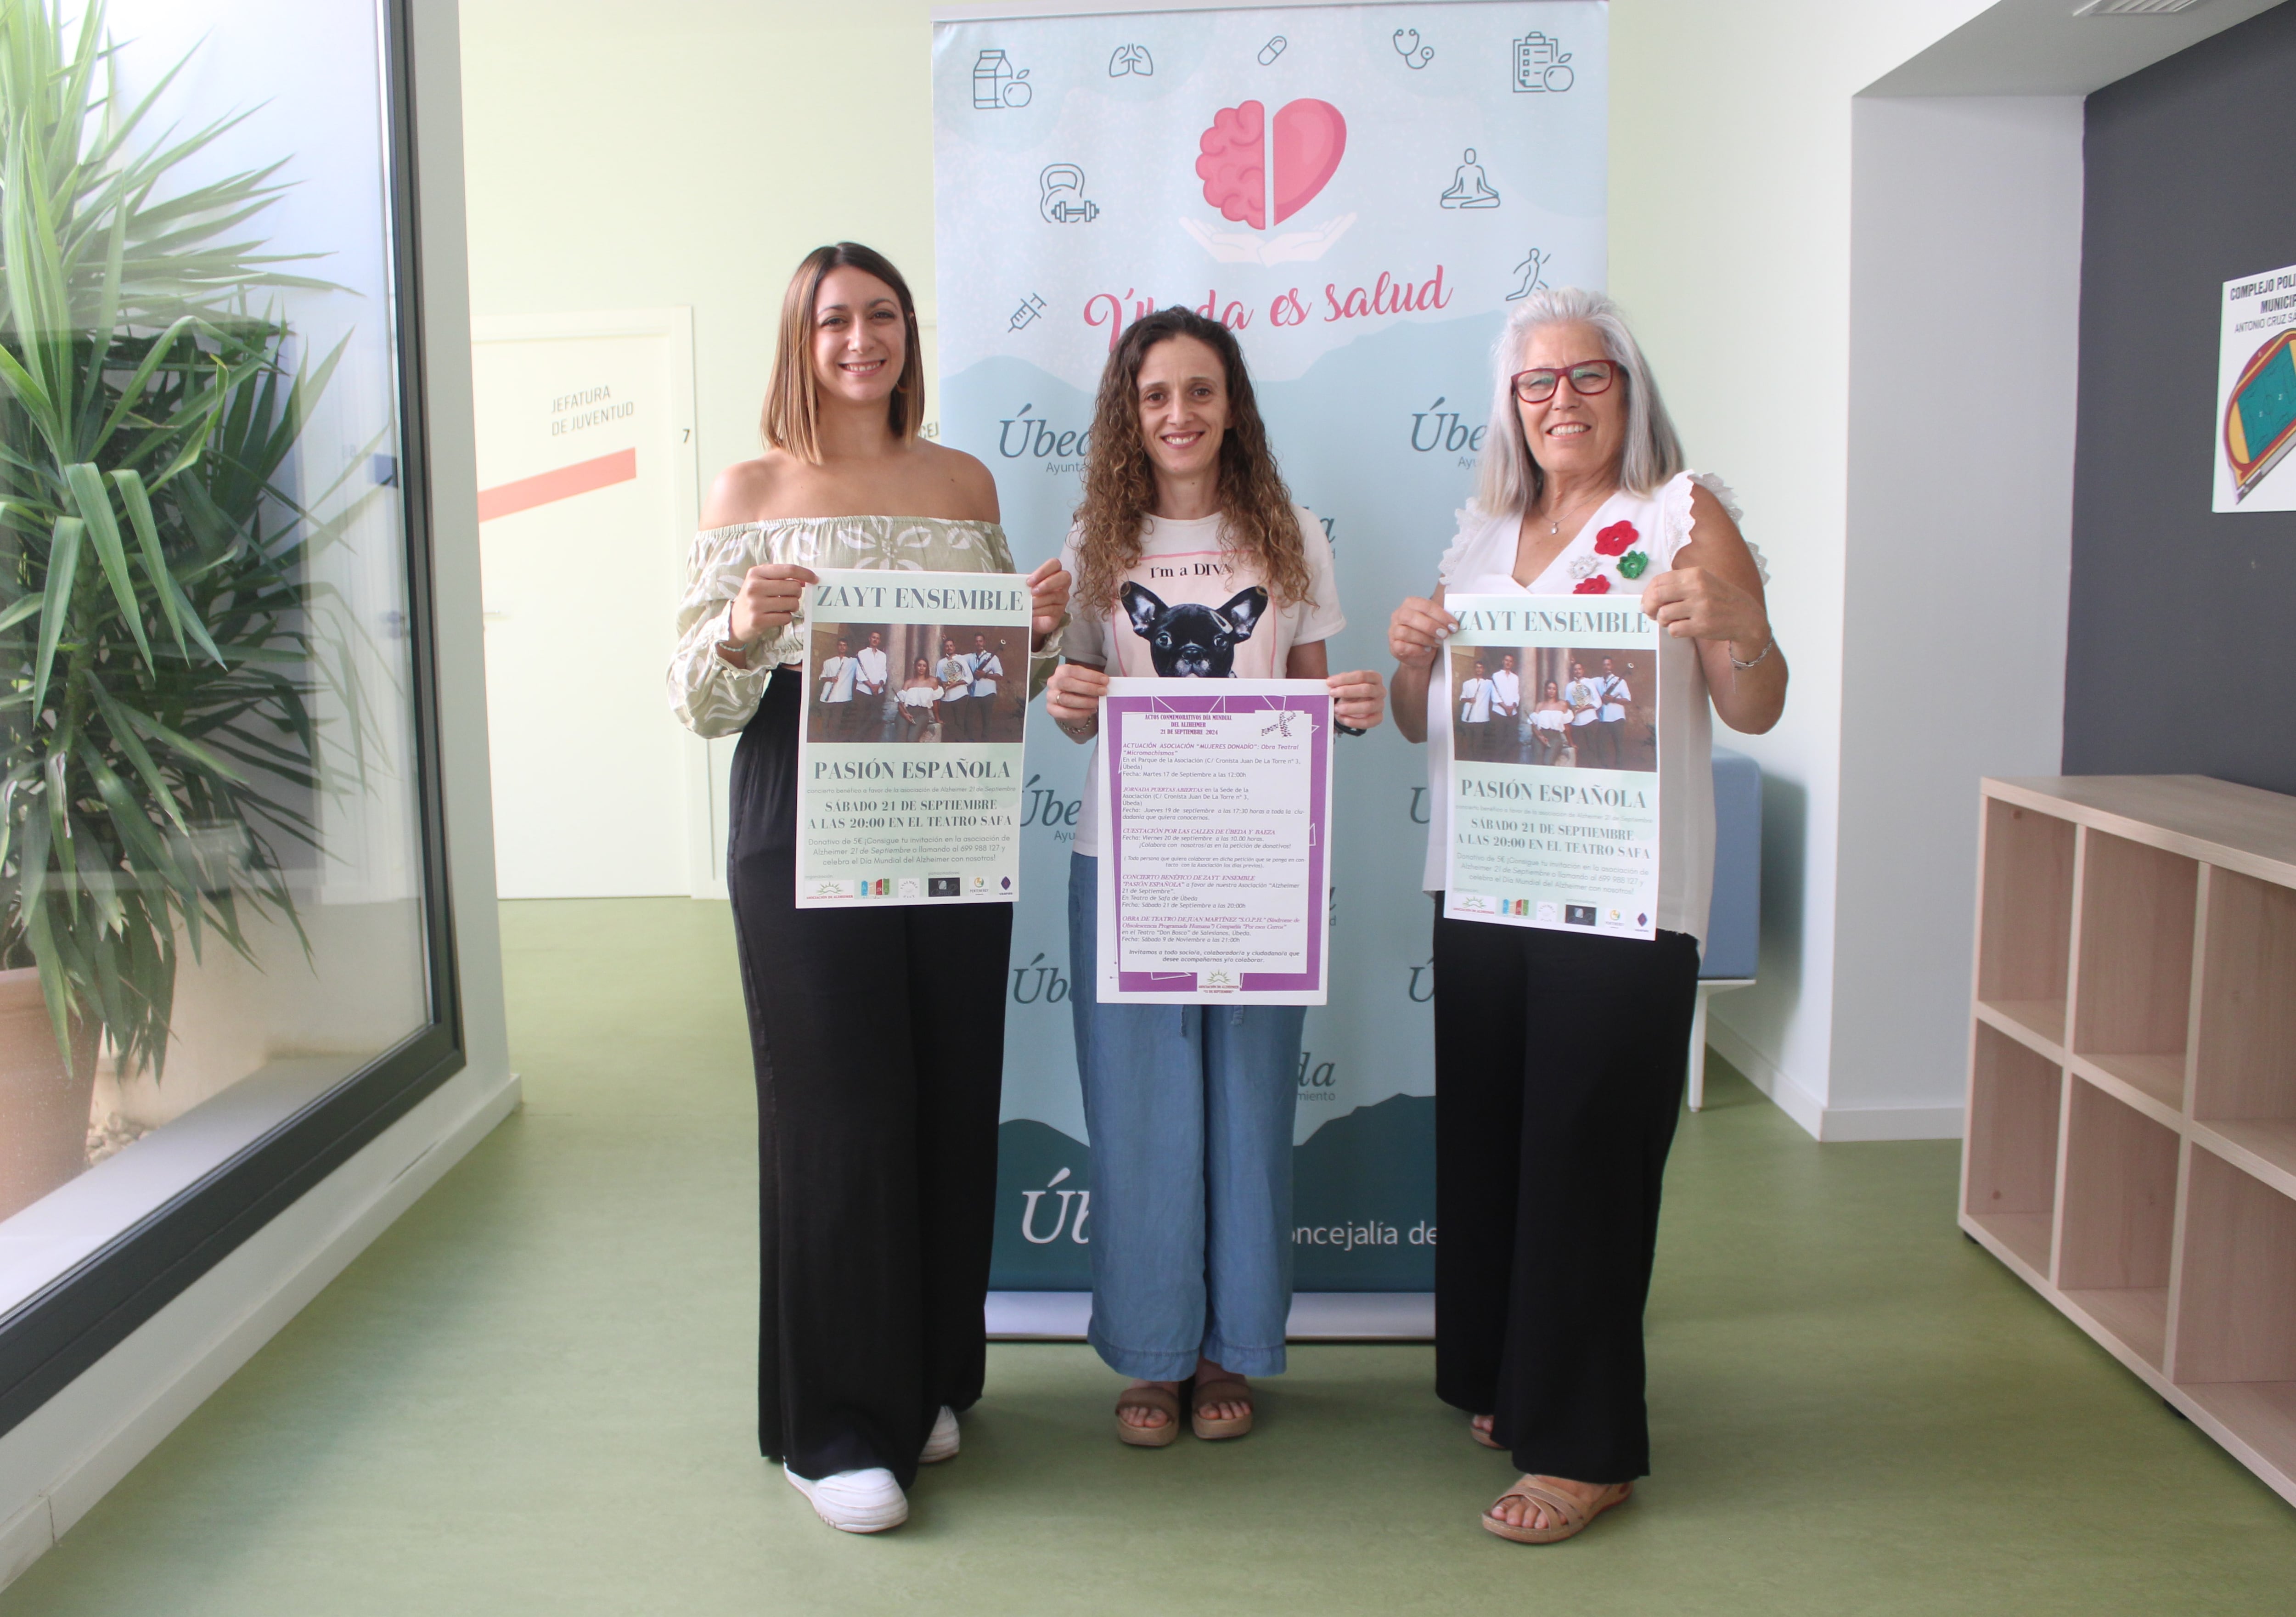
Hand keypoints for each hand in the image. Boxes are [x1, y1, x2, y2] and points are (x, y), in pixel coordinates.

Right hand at [728, 563, 818, 643]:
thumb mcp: (761, 582)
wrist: (735, 621)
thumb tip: (807, 579)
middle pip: (793, 587)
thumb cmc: (753, 599)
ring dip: (792, 607)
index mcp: (756, 573)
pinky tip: (776, 617)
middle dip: (797, 594)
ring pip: (792, 603)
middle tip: (789, 597)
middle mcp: (754, 586)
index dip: (805, 574)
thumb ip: (782, 577)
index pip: (788, 569)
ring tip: (781, 608)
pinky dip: (786, 618)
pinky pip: (786, 618)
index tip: (814, 579)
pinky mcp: (758, 620)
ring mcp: (755, 604)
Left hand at [1027, 557, 1070, 649]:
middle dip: (1047, 584)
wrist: (1033, 617)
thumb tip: (1014, 581)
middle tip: (1033, 591)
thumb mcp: (1027, 587)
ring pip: (1056, 595)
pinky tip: (1032, 612)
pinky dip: (1040, 610)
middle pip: (1064, 577)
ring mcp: (1063, 597)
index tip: (1029, 581)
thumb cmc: (1031, 597)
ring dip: (1040, 600)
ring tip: (1029, 604)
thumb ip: (1025, 582)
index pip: (1054, 564)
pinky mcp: (1060, 611)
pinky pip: (1052, 609)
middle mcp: (1062, 584)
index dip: (1043, 571)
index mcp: (1053, 573)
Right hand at [1045, 661, 1107, 738]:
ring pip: (1067, 699)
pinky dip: (1080, 712)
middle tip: (1102, 691)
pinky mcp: (1051, 709)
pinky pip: (1066, 712)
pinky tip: (1091, 710)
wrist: (1069, 705)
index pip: (1075, 671)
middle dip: (1088, 688)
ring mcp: (1050, 696)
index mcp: (1061, 671)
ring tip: (1097, 702)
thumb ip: (1092, 681)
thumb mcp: (1084, 681)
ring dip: (1085, 701)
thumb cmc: (1078, 690)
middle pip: (1068, 684)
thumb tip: (1105, 683)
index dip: (1091, 675)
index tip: (1105, 680)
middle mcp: (1053, 682)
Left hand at [1327, 669, 1385, 730]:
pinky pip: (1368, 722)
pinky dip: (1354, 722)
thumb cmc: (1350, 692)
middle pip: (1366, 690)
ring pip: (1368, 707)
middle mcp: (1380, 690)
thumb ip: (1339, 682)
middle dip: (1347, 691)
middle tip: (1332, 693)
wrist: (1353, 706)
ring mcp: (1380, 705)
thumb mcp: (1345, 683)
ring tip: (1336, 709)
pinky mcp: (1378, 718)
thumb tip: (1330, 682)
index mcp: (1374, 677)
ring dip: (1349, 708)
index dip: (1344, 679)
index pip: (1361, 676)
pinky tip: (1343, 718)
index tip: (1330, 682)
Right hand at [1388, 595, 1455, 668]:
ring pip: (1406, 633)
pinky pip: (1403, 647)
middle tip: (1445, 634)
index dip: (1440, 615)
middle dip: (1431, 626)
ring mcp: (1393, 631)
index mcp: (1410, 604)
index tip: (1453, 625)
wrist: (1419, 654)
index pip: (1424, 605)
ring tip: (1437, 643)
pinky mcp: (1393, 646)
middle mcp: (1398, 615)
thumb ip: (1442, 618)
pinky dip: (1417, 649)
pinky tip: (1426, 650)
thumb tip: (1457, 620)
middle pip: (1411, 617)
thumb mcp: (1436, 622)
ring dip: (1425, 638)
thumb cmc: (1428, 634)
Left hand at [1640, 565, 1768, 651]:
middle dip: (1649, 607)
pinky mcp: (1702, 626)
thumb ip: (1679, 584)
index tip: (1648, 601)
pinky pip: (1674, 630)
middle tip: (1652, 613)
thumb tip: (1650, 594)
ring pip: (1663, 615)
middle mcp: (1697, 588)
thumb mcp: (1703, 581)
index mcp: (1695, 574)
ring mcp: (1700, 607)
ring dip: (1663, 621)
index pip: (1659, 580)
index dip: (1648, 593)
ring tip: (1672, 621)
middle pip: (1657, 596)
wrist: (1747, 617)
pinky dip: (1674, 631)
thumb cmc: (1720, 599)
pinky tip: (1683, 628)